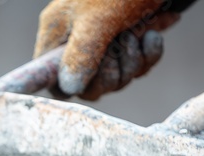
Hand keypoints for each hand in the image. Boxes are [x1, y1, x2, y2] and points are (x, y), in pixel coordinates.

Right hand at [34, 0, 179, 99]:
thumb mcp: (98, 20)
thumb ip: (81, 55)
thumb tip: (69, 87)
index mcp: (59, 32)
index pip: (49, 76)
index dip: (67, 85)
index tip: (89, 80)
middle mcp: (77, 39)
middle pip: (87, 84)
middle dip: (111, 74)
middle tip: (124, 46)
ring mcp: (104, 40)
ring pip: (115, 76)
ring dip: (134, 62)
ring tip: (140, 34)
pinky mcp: (129, 38)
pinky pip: (135, 64)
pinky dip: (147, 52)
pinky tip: (154, 32)